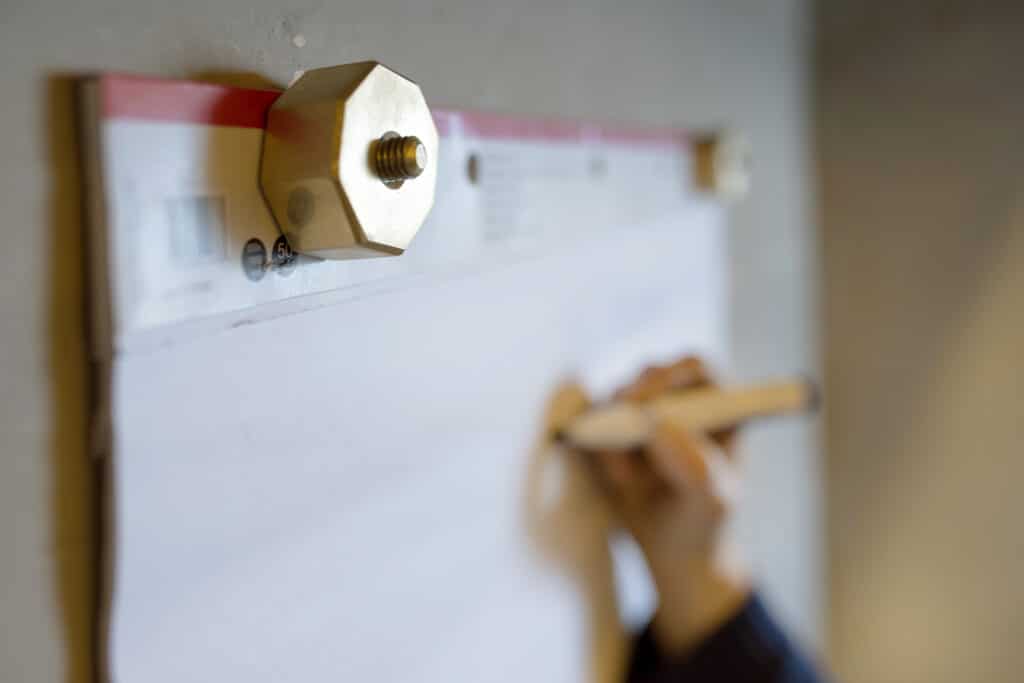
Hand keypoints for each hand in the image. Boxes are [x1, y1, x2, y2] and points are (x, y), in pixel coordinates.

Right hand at [586, 357, 750, 656]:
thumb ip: (697, 465)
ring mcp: (642, 416)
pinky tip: (618, 479)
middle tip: (625, 428)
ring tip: (627, 478)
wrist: (673, 555)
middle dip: (634, 402)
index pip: (695, 369)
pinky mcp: (612, 433)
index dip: (673, 374)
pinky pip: (593, 422)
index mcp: (716, 409)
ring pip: (616, 398)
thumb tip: (658, 423)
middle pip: (649, 374)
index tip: (651, 402)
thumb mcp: (713, 501)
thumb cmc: (704, 522)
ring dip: (614, 430)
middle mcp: (678, 403)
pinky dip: (597, 445)